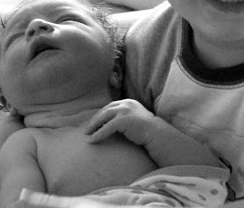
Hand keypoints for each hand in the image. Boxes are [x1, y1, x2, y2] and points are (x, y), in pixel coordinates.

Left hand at [85, 99, 220, 168]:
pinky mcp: (123, 120)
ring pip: (103, 117)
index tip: (92, 122)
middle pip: (105, 110)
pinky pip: (106, 128)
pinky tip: (92, 141)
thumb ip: (124, 118)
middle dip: (94, 120)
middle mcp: (126, 103)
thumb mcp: (134, 119)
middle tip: (86, 129)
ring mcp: (124, 110)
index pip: (110, 107)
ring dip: (93, 126)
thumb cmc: (146, 131)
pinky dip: (98, 135)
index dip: (100, 115)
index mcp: (128, 102)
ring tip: (86, 135)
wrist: (157, 134)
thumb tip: (112, 124)